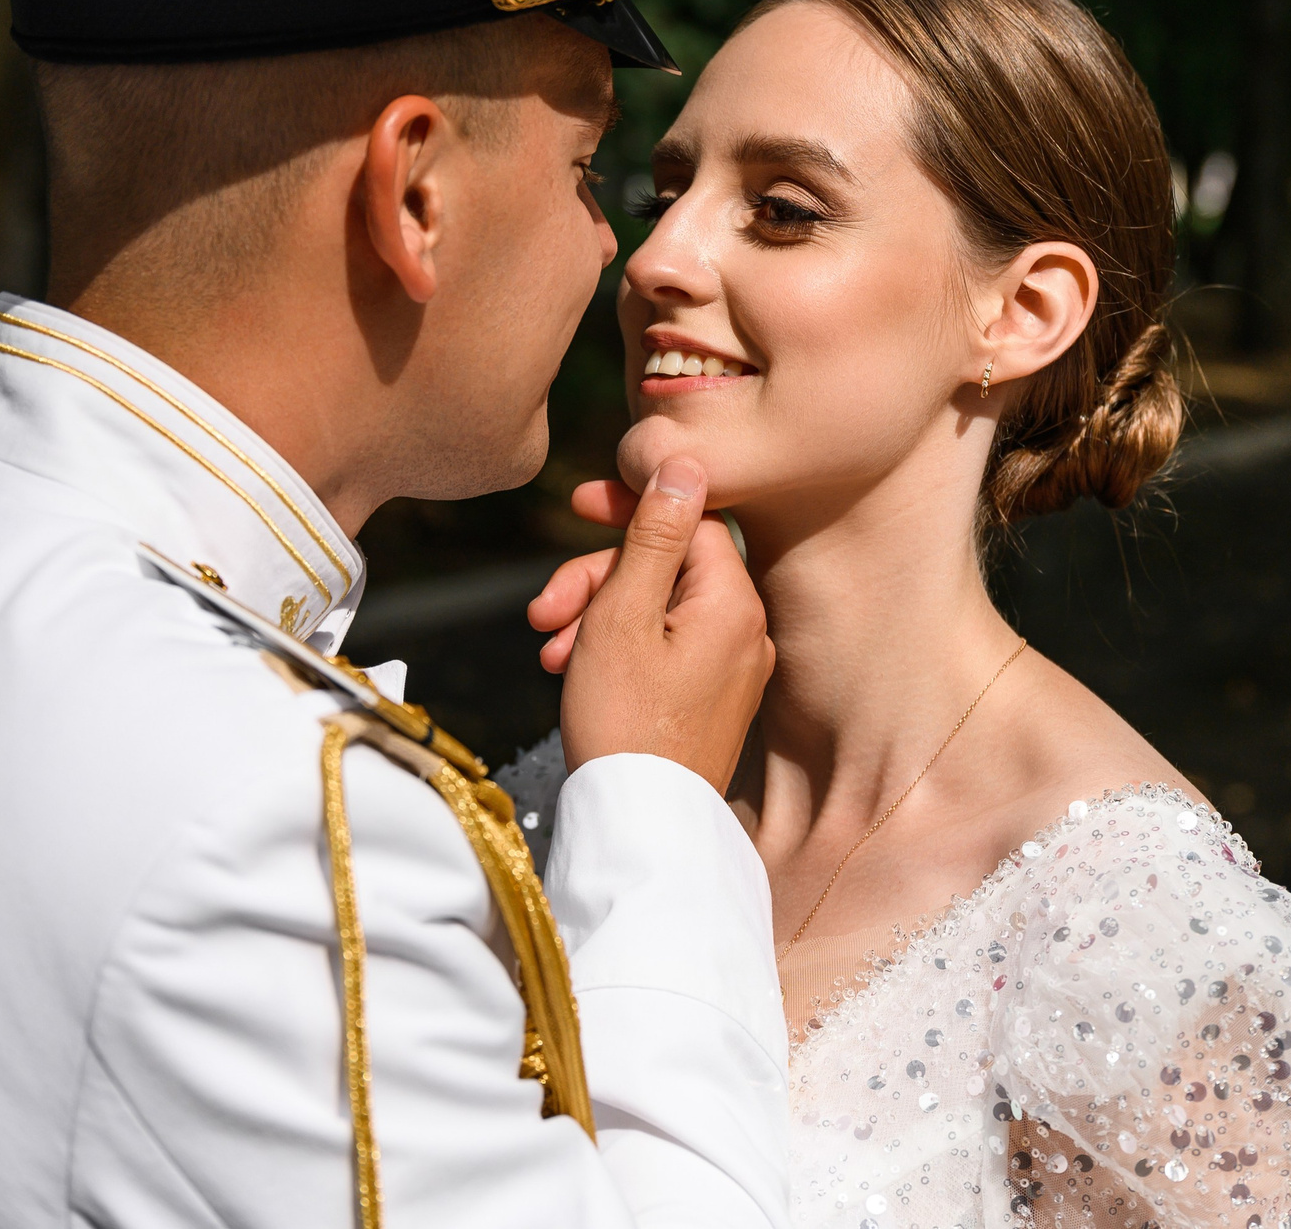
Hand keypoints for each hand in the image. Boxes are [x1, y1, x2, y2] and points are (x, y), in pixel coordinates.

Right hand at [526, 457, 771, 791]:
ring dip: (597, 616)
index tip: (578, 507)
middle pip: (667, 566)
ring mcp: (733, 670)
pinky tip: (571, 669)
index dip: (631, 509)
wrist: (638, 829)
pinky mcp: (712, 701)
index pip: (690, 519)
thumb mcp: (624, 613)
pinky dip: (617, 648)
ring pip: (657, 609)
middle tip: (543, 609)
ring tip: (549, 649)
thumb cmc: (624, 721)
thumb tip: (686, 462)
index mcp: (734, 602)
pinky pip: (665, 649)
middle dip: (598, 578)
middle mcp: (747, 631)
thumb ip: (655, 534)